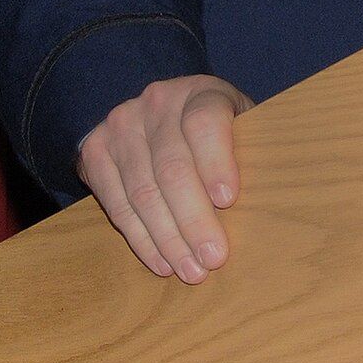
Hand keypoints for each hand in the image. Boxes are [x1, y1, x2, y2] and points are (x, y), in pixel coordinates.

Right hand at [76, 74, 252, 283]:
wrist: (163, 113)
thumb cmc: (218, 131)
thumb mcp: (241, 124)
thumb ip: (250, 150)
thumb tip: (267, 203)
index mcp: (201, 91)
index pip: (205, 122)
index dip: (216, 161)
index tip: (228, 200)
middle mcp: (157, 102)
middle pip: (172, 168)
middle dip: (194, 220)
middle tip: (214, 258)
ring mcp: (121, 126)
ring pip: (143, 193)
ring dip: (168, 239)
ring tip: (191, 270)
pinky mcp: (94, 152)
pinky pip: (117, 205)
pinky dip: (141, 239)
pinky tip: (162, 261)